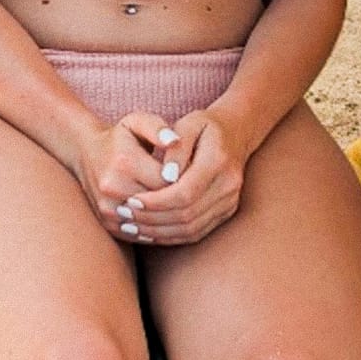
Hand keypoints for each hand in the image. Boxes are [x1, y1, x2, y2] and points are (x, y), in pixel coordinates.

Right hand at [73, 113, 187, 242]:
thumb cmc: (119, 136)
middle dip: (178, 200)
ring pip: (152, 223)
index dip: (185, 180)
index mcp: (125, 162)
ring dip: (169, 218)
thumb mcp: (137, 122)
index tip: (192, 175)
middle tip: (191, 194)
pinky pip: (140, 234)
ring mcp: (108, 208)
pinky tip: (166, 220)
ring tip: (181, 207)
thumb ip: (158, 128)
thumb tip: (176, 141)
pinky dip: (155, 230)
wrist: (85, 152)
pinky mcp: (107, 223)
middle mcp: (113, 187)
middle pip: (161, 204)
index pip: (168, 181)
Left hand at [118, 112, 248, 244]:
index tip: (132, 200)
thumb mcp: (188, 124)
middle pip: (187, 214)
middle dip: (153, 217)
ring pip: (191, 228)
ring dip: (159, 230)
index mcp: (218, 161)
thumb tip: (165, 175)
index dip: (156, 200)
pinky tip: (149, 231)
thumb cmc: (203, 126)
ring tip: (132, 225)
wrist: (235, 134)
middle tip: (125, 215)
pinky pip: (196, 232)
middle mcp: (228, 185)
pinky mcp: (225, 213)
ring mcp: (229, 202)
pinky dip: (170, 235)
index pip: (185, 192)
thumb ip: (175, 146)